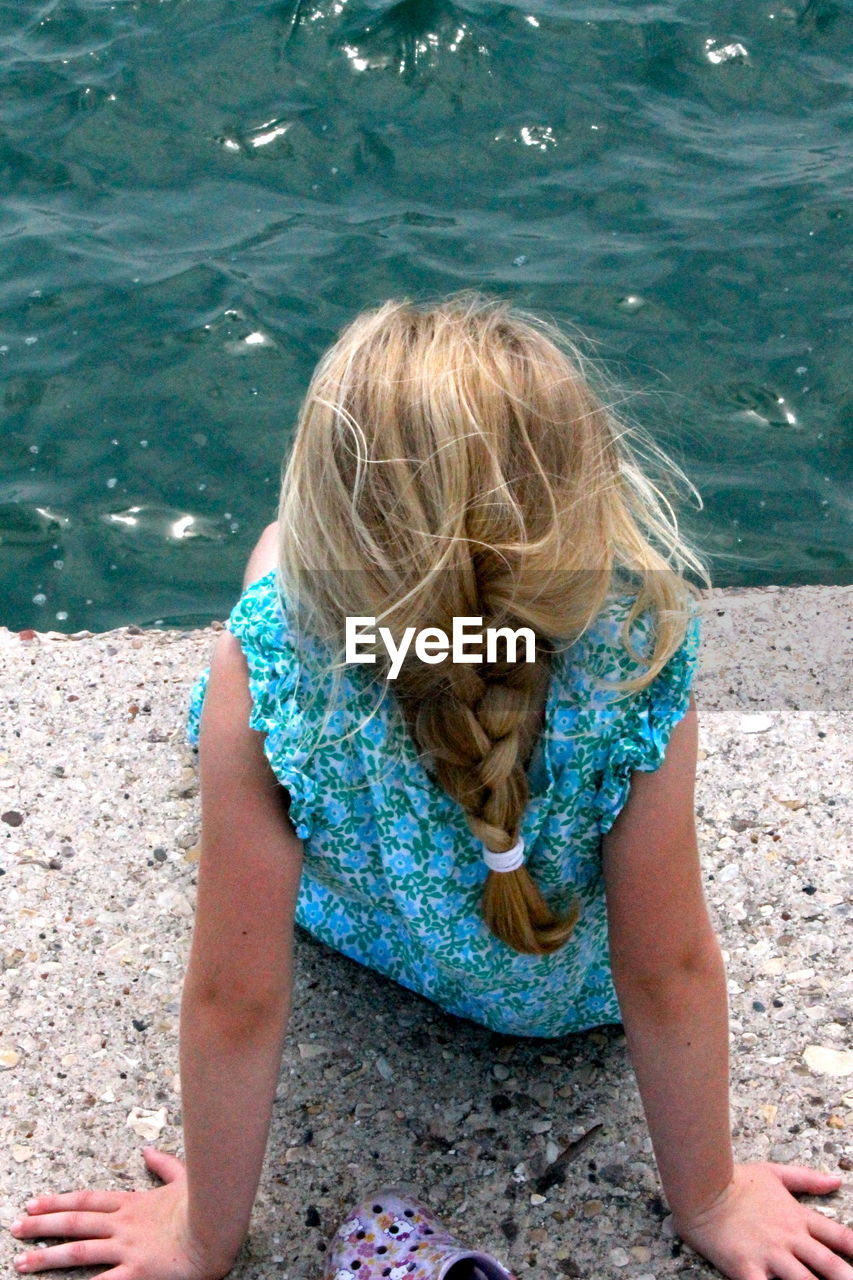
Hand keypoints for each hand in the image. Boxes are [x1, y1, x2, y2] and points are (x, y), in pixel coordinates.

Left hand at [9, 1147, 232, 1278]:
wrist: (217, 1227)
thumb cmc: (202, 1203)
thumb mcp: (183, 1177)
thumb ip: (163, 1164)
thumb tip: (147, 1150)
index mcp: (131, 1204)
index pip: (86, 1200)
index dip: (58, 1201)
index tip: (33, 1204)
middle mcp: (122, 1225)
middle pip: (75, 1223)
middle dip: (42, 1225)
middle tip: (15, 1227)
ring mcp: (127, 1249)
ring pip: (78, 1252)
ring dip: (46, 1257)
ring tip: (20, 1261)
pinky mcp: (135, 1272)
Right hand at [673, 1161, 852, 1279]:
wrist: (700, 1189)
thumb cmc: (735, 1180)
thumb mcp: (773, 1173)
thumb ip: (806, 1179)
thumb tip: (837, 1180)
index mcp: (796, 1217)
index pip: (838, 1236)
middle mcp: (789, 1239)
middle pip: (829, 1265)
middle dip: (846, 1277)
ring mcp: (770, 1255)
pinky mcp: (747, 1270)